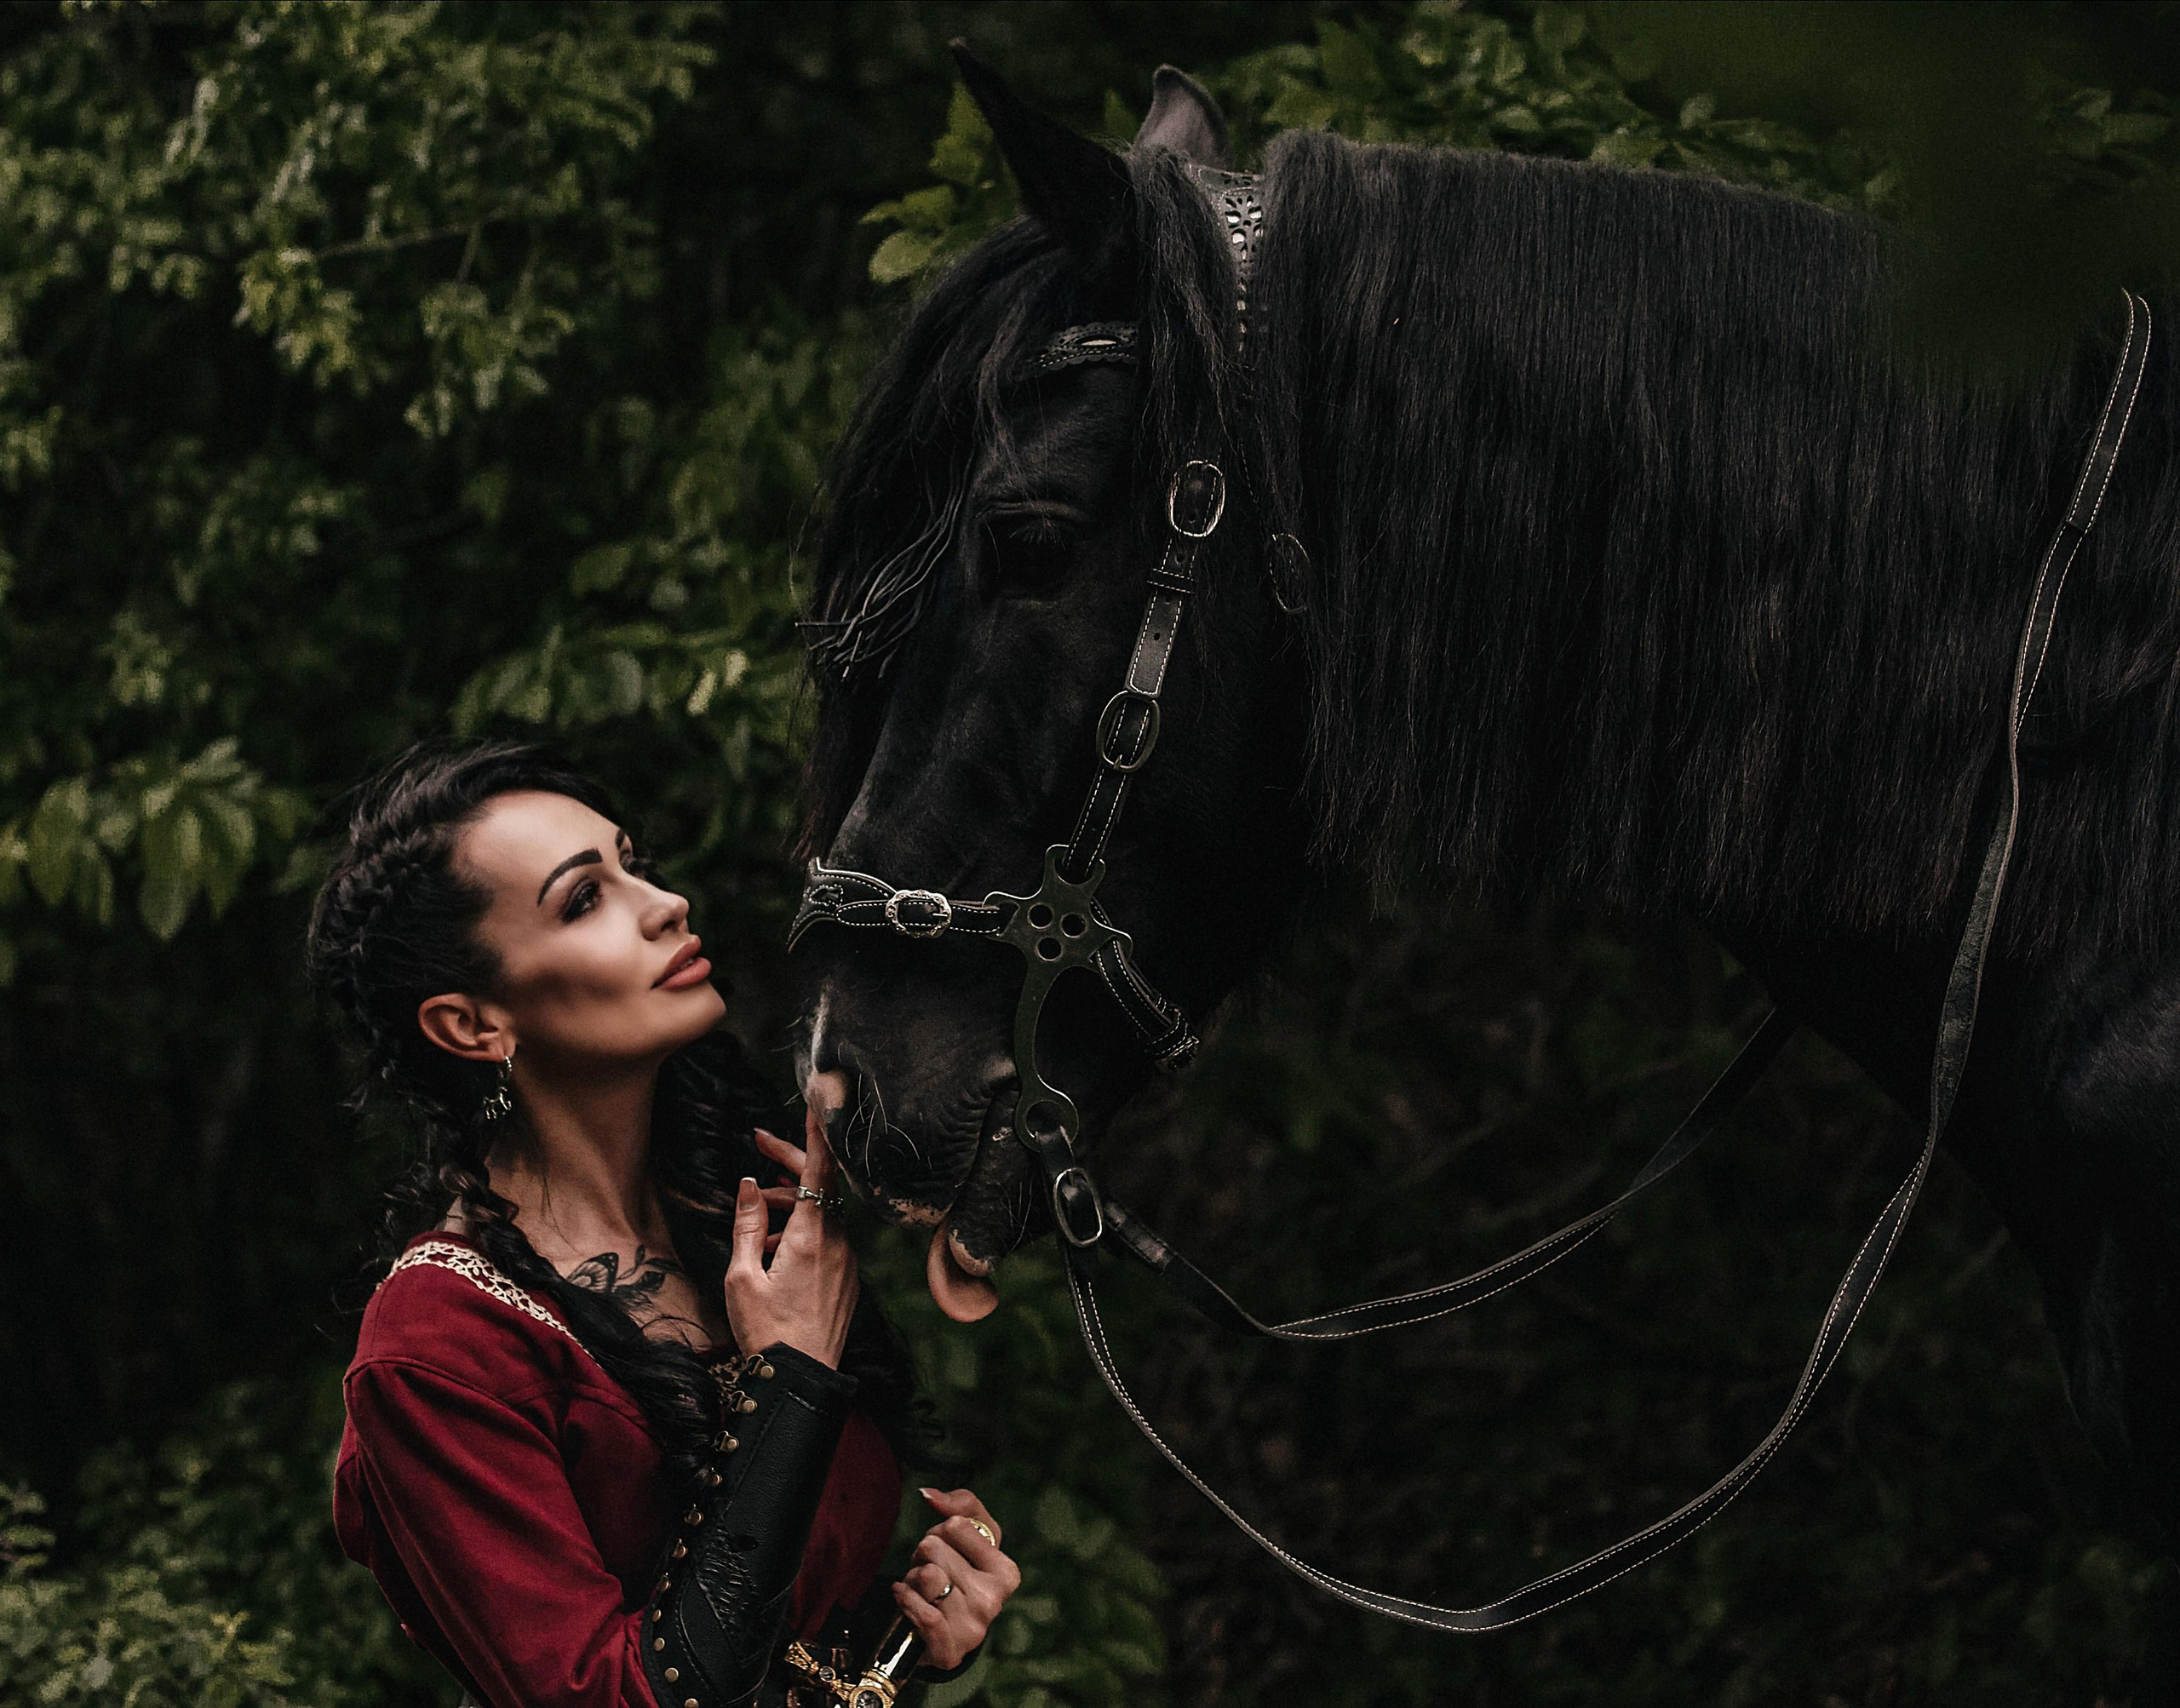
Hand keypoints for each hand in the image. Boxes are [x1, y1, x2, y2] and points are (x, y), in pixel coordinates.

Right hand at [722, 1123, 857, 1367]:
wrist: (801, 1381)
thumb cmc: (765, 1331)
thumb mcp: (741, 1277)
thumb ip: (747, 1225)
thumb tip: (750, 1185)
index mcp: (811, 1236)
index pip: (820, 1170)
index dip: (816, 1132)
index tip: (816, 1102)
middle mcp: (838, 1242)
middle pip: (821, 1185)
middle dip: (792, 1160)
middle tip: (759, 1143)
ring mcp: (848, 1261)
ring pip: (823, 1214)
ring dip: (792, 1205)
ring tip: (758, 1220)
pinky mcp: (849, 1279)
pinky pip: (828, 1240)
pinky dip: (803, 1232)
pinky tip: (774, 1250)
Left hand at [894, 1488, 1019, 1670]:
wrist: (947, 1631)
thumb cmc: (960, 1572)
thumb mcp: (972, 1533)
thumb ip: (960, 1503)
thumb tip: (928, 1495)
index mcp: (1006, 1572)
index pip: (955, 1525)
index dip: (941, 1532)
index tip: (947, 1549)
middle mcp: (994, 1601)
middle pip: (933, 1548)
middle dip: (923, 1556)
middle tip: (931, 1570)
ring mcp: (973, 1629)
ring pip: (924, 1577)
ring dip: (912, 1579)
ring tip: (922, 1588)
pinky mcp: (949, 1652)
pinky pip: (921, 1611)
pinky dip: (905, 1599)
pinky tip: (906, 1599)